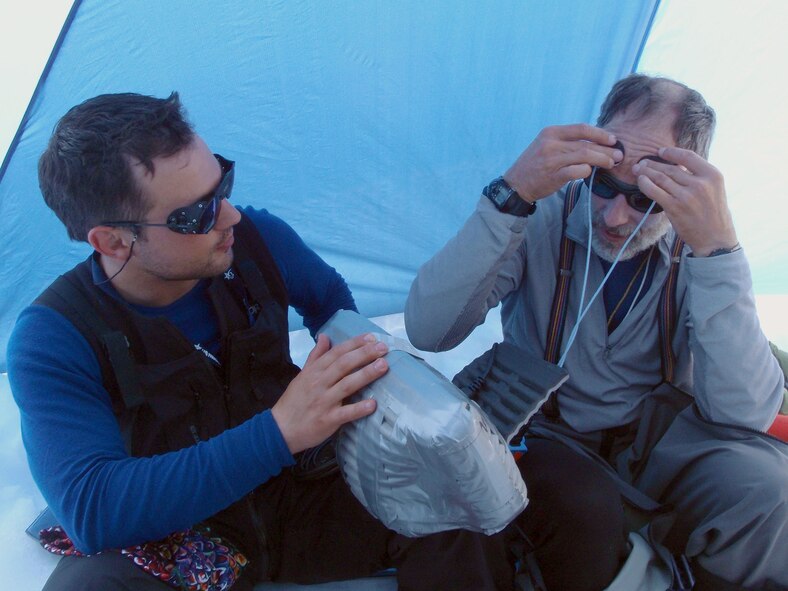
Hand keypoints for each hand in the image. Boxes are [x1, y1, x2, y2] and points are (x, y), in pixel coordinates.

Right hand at [271, 333, 387, 453]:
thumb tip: (324, 336)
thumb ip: (315, 356)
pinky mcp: (327, 420)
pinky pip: (345, 413)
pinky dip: (359, 408)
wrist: (280, 429)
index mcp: (314, 372)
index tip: (371, 337)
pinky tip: (373, 404)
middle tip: (383, 348)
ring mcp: (324, 402)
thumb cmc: (294, 401)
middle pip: (344, 365)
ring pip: (347, 385)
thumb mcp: (302, 375)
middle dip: (364, 354)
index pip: (336, 353)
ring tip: (383, 366)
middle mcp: (319, 383)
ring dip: (366, 374)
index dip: (354, 344)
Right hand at [503, 124, 622, 202]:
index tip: (613, 140)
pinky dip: (587, 172)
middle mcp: (551, 144)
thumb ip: (566, 141)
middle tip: (619, 155)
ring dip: (602, 160)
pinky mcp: (553, 176)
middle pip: (586, 144)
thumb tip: (594, 142)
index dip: (600, 133)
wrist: (516, 183)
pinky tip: (590, 173)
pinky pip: (577, 171)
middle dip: (606, 149)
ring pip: (585, 156)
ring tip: (611, 164)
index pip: (582, 128)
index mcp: (551, 132)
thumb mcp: (546, 145)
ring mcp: (552, 160)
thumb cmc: (535, 164)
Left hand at [633, 147, 737, 255]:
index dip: (671, 152)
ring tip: (638, 170)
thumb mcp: (714, 189)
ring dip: (646, 172)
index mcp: (712, 175)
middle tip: (642, 162)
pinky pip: (655, 191)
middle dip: (653, 164)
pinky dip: (645, 184)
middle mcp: (700, 183)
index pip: (688, 156)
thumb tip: (676, 165)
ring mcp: (686, 195)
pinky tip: (640, 181)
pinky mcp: (674, 207)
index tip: (660, 151)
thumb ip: (698, 176)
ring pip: (661, 178)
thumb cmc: (713, 213)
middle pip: (671, 168)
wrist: (715, 238)